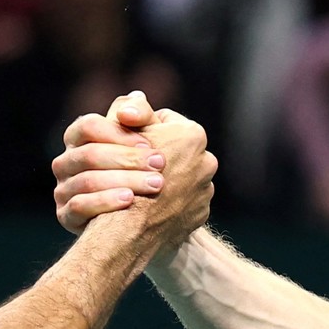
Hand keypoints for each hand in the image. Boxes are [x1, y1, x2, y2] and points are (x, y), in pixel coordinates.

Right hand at [53, 91, 165, 233]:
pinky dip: (105, 202)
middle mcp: (65, 162)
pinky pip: (79, 206)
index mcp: (78, 138)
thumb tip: (137, 97)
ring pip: (86, 181)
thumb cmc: (140, 168)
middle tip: (160, 165)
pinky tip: (130, 200)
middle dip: (127, 159)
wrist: (138, 215)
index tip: (149, 143)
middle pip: (89, 155)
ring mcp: (63, 189)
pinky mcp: (65, 216)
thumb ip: (141, 115)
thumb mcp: (144, 138)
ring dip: (124, 180)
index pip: (88, 126)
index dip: (118, 133)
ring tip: (154, 184)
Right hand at [119, 109, 215, 249]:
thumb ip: (133, 112)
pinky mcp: (200, 216)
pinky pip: (184, 204)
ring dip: (166, 181)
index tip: (130, 143)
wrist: (129, 231)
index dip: (142, 130)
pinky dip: (170, 205)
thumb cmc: (121, 176)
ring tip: (144, 189)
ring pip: (182, 179)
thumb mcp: (122, 133)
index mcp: (192, 135)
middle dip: (158, 156)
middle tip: (138, 166)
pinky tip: (152, 208)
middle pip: (177, 151)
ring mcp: (206, 191)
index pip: (165, 121)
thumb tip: (138, 97)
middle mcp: (207, 161)